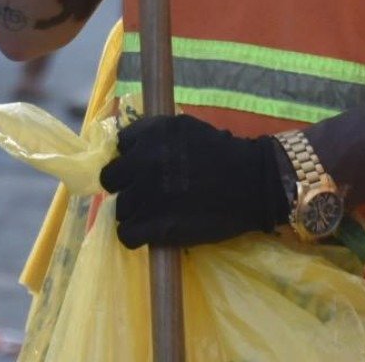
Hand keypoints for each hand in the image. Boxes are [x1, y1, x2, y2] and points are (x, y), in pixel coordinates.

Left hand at [99, 114, 291, 248]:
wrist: (253, 184)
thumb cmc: (224, 154)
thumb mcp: (186, 128)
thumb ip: (155, 134)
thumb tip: (128, 147)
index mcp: (152, 134)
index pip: (120, 146)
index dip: (131, 157)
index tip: (143, 166)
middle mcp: (144, 161)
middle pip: (111, 178)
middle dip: (125, 184)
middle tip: (144, 192)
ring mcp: (148, 195)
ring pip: (119, 208)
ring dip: (134, 211)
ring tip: (155, 213)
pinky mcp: (155, 227)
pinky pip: (126, 235)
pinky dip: (135, 235)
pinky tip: (150, 232)